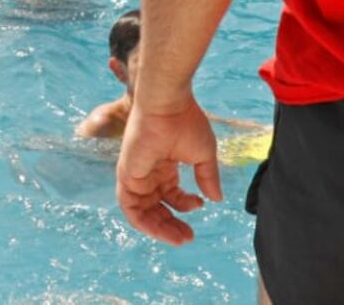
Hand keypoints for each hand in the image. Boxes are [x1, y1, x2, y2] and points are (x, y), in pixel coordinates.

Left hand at [117, 94, 222, 245]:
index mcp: (165, 164)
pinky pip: (130, 207)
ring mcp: (136, 174)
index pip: (171, 193)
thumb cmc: (185, 121)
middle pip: (157, 206)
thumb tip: (216, 199)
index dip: (185, 204)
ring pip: (143, 212)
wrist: (167, 105)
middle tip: (188, 238)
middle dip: (172, 224)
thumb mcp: (203, 155)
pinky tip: (161, 231)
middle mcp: (149, 171)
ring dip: (160, 228)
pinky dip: (144, 223)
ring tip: (179, 239)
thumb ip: (207, 177)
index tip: (201, 203)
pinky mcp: (127, 176)